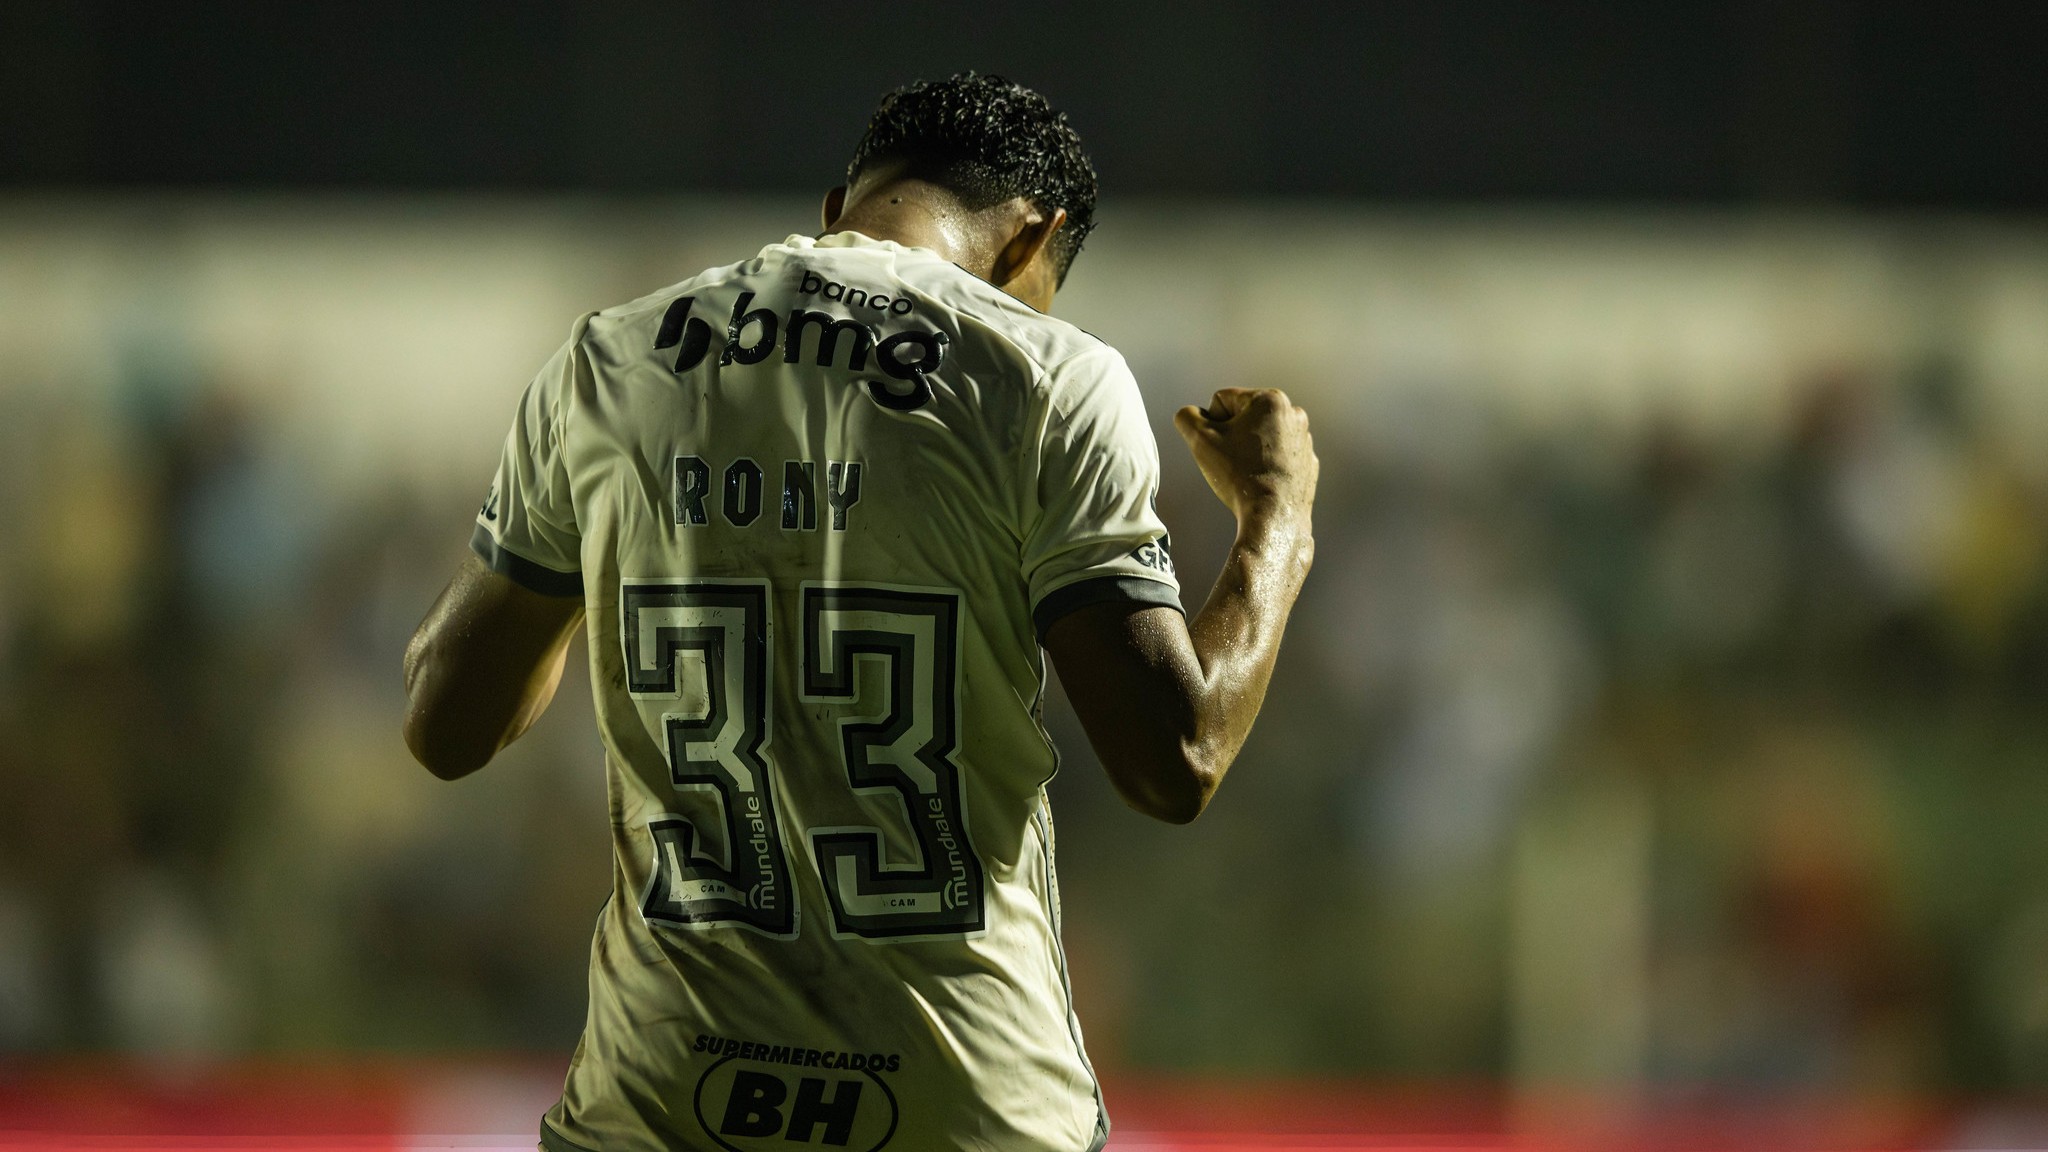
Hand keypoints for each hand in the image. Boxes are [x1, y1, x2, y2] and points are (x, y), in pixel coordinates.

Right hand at [1173, 388, 1318, 528]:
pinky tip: (1260, 481)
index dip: (1211, 425)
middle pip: (1243, 417)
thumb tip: (1190, 414)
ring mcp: (1303, 439)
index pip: (1221, 400)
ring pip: (1261, 437)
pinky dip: (1266, 465)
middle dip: (1232, 436)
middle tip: (1231, 461)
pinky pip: (1277, 456)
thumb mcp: (1199, 439)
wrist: (1273, 516)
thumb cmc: (1240, 476)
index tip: (1219, 447)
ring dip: (1248, 450)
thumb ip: (1187, 416)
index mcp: (1270, 399)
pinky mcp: (1307, 462)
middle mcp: (1293, 414)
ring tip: (1246, 472)